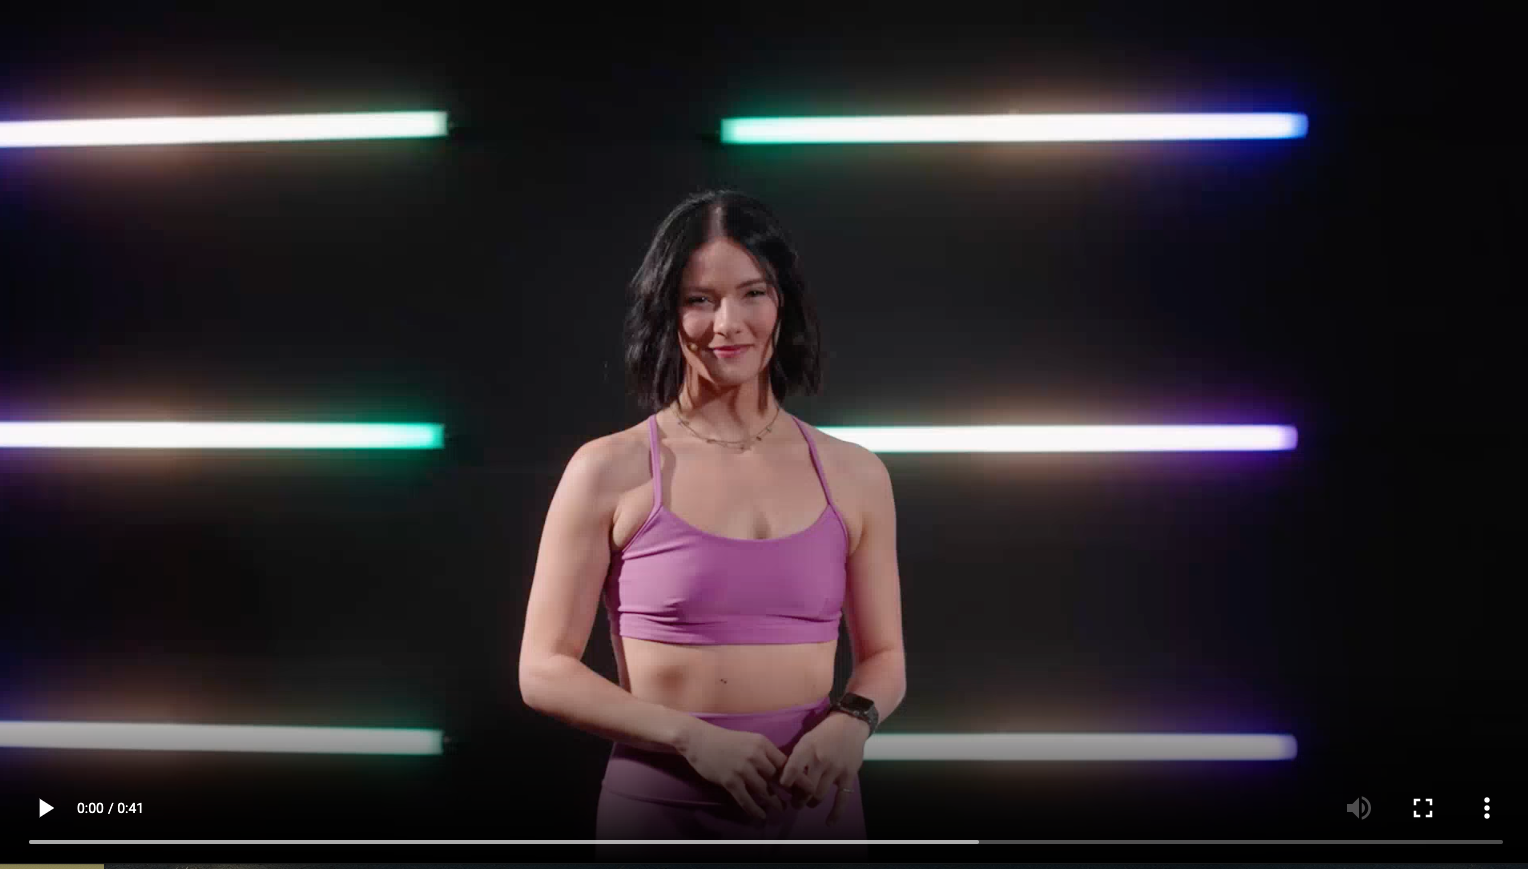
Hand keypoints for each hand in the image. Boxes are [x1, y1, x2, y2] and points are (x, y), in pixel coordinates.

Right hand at [678, 721, 792, 820]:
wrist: (699, 740)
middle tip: (795, 803)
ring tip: (780, 810)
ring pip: (764, 792)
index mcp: (762, 744)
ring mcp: (742, 769)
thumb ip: (765, 753)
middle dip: (787, 793)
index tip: (808, 789)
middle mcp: (755, 756)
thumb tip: (782, 769)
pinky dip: (755, 811)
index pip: (786, 763)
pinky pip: (747, 800)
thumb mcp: (750, 740)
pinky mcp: (730, 781)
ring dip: (774, 804)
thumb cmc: (725, 740)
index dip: (798, 778)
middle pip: (777, 779)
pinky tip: (761, 817)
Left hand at [776, 711, 868, 824]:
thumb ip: (796, 758)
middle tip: (794, 801)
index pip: (792, 770)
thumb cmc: (823, 733)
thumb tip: (785, 778)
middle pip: (805, 787)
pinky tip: (829, 821)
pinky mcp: (848, 775)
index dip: (785, 782)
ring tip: (808, 802)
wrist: (850, 724)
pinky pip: (842, 798)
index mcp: (807, 749)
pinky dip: (836, 812)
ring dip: (811, 802)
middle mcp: (820, 760)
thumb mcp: (805, 739)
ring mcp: (835, 769)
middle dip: (797, 798)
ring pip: (819, 795)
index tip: (783, 787)